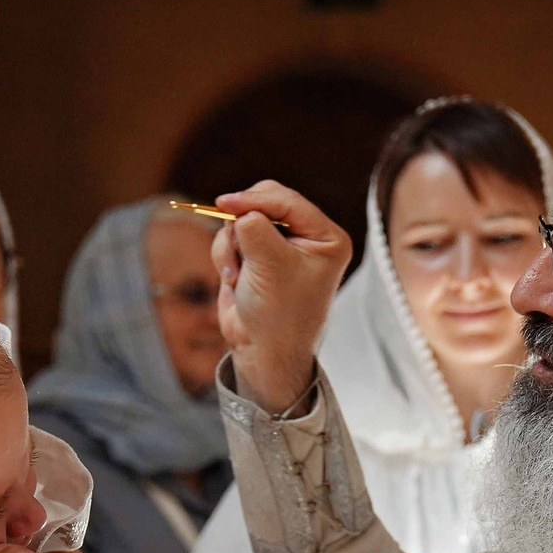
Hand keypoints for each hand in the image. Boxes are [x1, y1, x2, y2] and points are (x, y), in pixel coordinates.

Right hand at [210, 180, 350, 413]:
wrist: (264, 353)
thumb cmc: (278, 314)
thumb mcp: (270, 263)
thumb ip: (254, 226)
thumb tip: (237, 208)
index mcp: (326, 238)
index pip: (288, 202)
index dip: (255, 199)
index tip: (225, 204)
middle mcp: (307, 238)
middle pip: (265, 202)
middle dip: (243, 223)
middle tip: (234, 240)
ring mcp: (280, 247)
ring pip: (242, 221)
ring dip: (232, 246)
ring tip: (237, 275)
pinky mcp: (256, 257)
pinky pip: (231, 239)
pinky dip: (225, 256)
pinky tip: (233, 281)